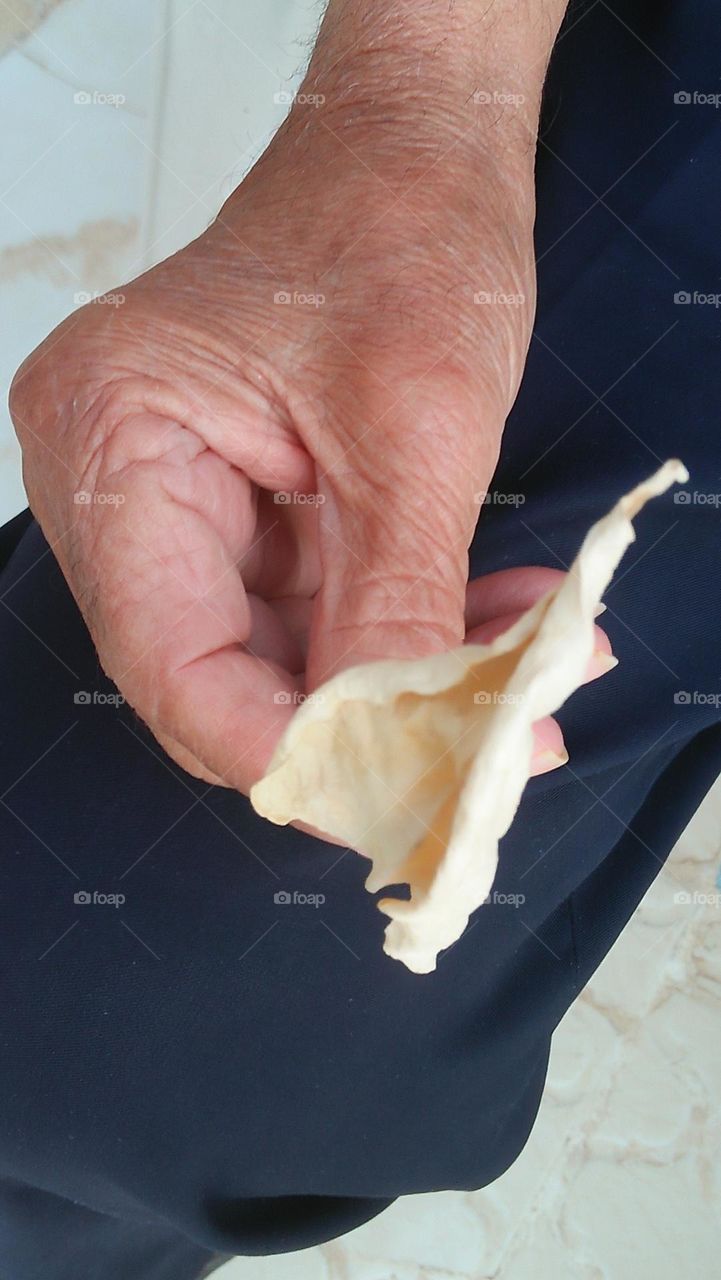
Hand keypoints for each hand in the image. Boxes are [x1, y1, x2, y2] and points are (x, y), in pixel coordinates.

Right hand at [10, 2, 597, 793]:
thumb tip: (400, 758)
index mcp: (112, 437)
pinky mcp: (243, 516)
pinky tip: (498, 627)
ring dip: (407, 681)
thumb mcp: (416, 428)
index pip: (170, 662)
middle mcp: (121, 483)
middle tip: (492, 745)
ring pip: (282, 661)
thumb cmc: (399, 227)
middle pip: (222, 676)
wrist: (419, 155)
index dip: (284, 752)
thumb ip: (397, 604)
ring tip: (527, 677)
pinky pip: (317, 617)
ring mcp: (179, 504)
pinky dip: (408, 635)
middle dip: (365, 726)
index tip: (401, 798)